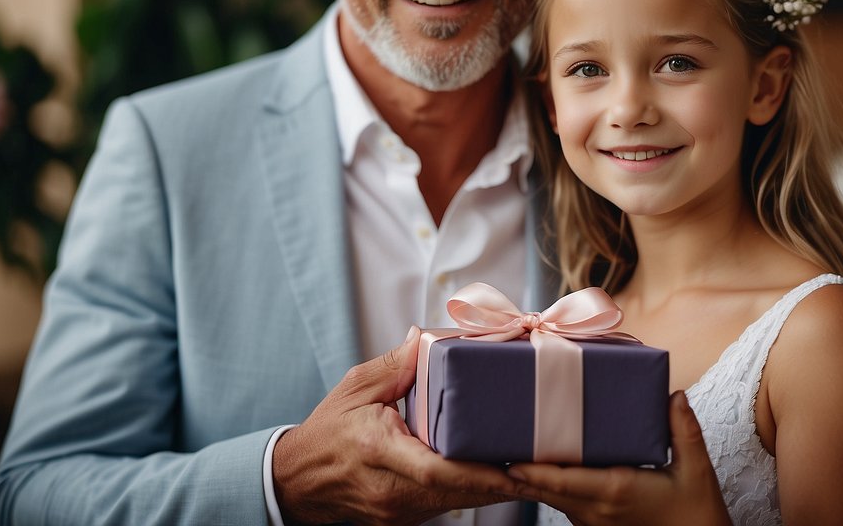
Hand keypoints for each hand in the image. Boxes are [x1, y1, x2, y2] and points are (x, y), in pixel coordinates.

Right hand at [272, 326, 522, 524]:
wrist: (297, 481)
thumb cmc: (329, 431)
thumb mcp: (358, 386)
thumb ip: (397, 364)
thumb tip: (427, 334)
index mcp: (379, 450)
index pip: (438, 470)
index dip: (482, 473)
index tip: (519, 467)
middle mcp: (391, 488)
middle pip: (458, 492)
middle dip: (503, 482)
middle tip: (545, 465)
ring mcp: (398, 511)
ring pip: (456, 504)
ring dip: (492, 488)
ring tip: (532, 468)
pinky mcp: (403, 519)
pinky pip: (445, 506)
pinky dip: (471, 491)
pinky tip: (496, 474)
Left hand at [506, 391, 730, 525]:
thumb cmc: (696, 513)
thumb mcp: (695, 470)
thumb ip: (683, 429)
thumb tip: (673, 393)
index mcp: (615, 490)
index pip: (563, 481)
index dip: (532, 473)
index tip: (508, 460)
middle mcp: (596, 509)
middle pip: (546, 491)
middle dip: (519, 473)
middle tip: (492, 448)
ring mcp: (593, 522)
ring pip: (552, 499)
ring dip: (532, 480)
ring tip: (509, 451)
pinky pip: (564, 505)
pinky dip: (549, 488)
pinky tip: (540, 470)